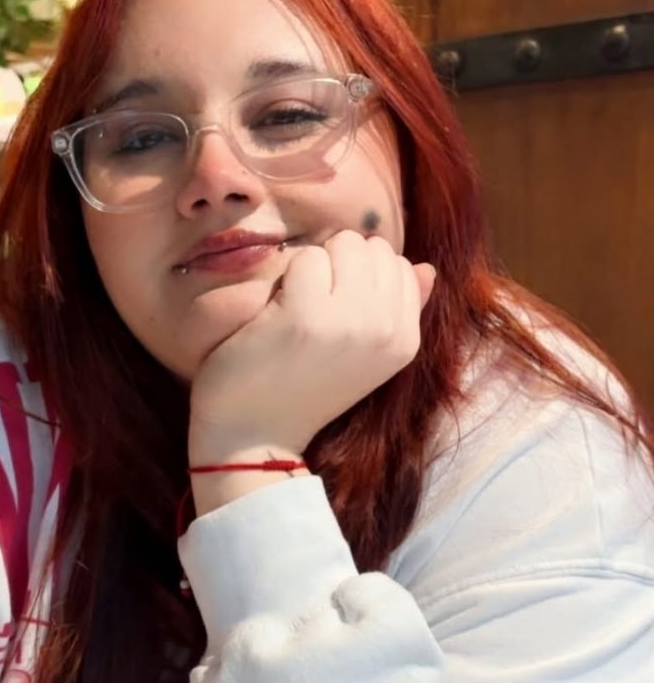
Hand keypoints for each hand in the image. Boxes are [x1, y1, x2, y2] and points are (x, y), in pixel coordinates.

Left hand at [189, 231, 435, 465]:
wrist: (256, 436)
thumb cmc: (306, 389)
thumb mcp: (368, 356)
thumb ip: (401, 310)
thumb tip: (427, 268)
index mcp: (406, 340)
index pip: (402, 265)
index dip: (362, 273)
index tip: (337, 304)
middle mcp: (386, 329)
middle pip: (371, 247)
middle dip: (339, 261)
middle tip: (314, 301)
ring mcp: (348, 322)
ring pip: (341, 246)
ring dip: (314, 265)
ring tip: (298, 305)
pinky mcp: (305, 316)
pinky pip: (307, 259)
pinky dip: (287, 276)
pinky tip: (278, 311)